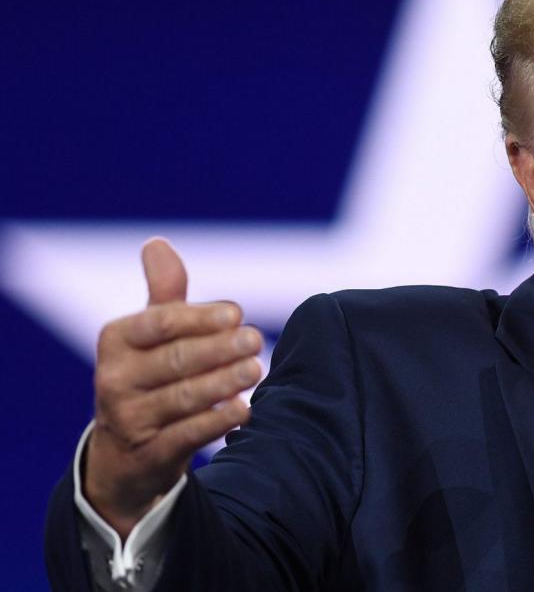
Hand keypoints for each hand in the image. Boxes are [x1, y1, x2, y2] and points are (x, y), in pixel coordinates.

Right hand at [83, 238, 261, 537]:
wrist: (126, 453)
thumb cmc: (149, 376)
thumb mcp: (151, 335)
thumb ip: (165, 294)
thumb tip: (157, 243)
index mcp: (116, 340)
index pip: (159, 323)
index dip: (198, 318)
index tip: (236, 313)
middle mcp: (114, 378)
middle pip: (175, 360)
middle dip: (218, 349)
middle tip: (256, 340)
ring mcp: (129, 418)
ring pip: (182, 398)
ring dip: (223, 383)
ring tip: (255, 370)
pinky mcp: (149, 453)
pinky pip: (186, 435)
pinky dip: (216, 422)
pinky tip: (244, 410)